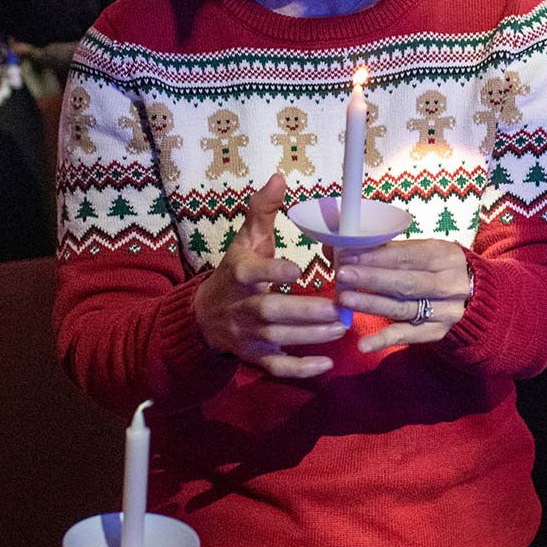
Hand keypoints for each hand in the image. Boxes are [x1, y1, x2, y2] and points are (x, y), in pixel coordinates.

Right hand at [193, 173, 347, 378]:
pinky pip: (277, 368)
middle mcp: (241, 306)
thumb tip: (279, 177)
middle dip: (303, 311)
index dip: (272, 272)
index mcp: (238, 274)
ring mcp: (247, 335)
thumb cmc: (234, 272)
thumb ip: (262, 210)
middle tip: (338, 306)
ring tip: (342, 326)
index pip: (251, 273)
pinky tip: (327, 365)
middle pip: (270, 312)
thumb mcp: (245, 240)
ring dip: (310, 336)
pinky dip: (301, 370)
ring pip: (278, 340)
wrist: (204, 316)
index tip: (297, 269)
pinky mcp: (255, 357)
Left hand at [335, 238, 470, 351]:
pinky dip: (383, 340)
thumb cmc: (438, 267)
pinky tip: (363, 344)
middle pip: (405, 283)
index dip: (376, 256)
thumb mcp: (424, 251)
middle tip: (343, 274)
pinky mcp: (437, 332)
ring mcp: (444, 311)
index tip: (348, 255)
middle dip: (371, 278)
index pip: (407, 256)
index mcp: (444, 255)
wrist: (478, 295)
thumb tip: (344, 245)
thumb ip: (389, 249)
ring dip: (372, 304)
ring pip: (403, 308)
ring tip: (345, 300)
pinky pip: (407, 336)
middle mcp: (448, 284)